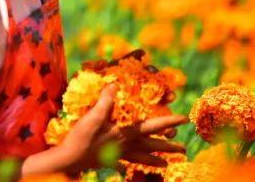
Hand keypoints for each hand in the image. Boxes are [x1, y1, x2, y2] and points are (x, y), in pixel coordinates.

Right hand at [49, 85, 185, 174]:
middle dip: (168, 146)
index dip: (168, 121)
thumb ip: (105, 102)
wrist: (70, 159)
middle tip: (183, 149)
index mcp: (126, 133)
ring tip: (166, 165)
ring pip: (141, 157)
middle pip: (151, 146)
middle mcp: (125, 144)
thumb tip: (114, 85)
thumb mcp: (93, 117)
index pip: (152, 126)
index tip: (184, 119)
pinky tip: (127, 169)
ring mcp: (118, 153)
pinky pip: (124, 162)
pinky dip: (129, 164)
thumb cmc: (82, 138)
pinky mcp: (108, 158)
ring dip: (154, 159)